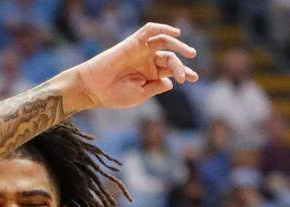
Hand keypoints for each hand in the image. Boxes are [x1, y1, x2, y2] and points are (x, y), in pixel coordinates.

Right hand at [75, 23, 197, 110]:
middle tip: (186, 76)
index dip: (184, 73)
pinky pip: (149, 31)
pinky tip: (175, 33)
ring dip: (178, 46)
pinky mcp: (133, 42)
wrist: (94, 88)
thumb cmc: (115, 95)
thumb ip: (156, 87)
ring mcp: (141, 51)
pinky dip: (162, 28)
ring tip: (190, 53)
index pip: (171, 71)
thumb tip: (171, 82)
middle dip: (180, 66)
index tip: (194, 77)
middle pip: (170, 58)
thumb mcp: (140, 95)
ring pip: (164, 43)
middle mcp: (147, 62)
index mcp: (150, 76)